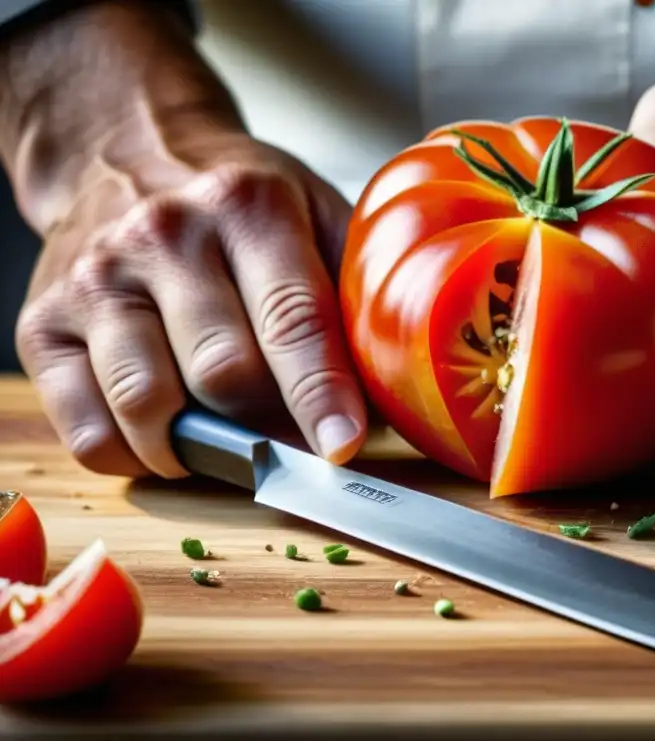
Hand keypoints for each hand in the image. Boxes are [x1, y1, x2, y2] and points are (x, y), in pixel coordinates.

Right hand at [15, 129, 367, 478]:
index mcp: (247, 207)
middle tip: (292, 447)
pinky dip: (133, 456)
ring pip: (147, 406)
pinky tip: (162, 437)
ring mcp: (96, 279)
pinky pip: (86, 429)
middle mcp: (163, 235)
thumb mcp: (315, 214)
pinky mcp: (42, 321)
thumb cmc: (240, 204)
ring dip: (196, 449)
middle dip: (268, 428)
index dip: (320, 393)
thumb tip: (398, 391)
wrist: (124, 155)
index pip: (292, 317)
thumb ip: (356, 293)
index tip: (342, 448)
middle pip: (224, 373)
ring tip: (225, 442)